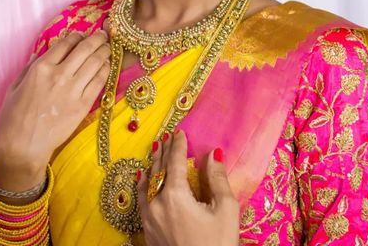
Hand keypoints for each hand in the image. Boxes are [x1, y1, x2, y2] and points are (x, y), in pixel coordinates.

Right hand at [0, 31, 110, 189]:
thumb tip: (42, 53)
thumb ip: (29, 67)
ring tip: (108, 47)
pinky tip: (107, 65)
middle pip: (85, 48)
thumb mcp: (15, 86)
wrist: (24, 146)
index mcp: (41, 68)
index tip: (81, 34)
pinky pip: (100, 81)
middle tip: (103, 34)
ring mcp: (73, 90)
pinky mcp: (83, 105)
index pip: (65, 43)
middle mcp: (59, 75)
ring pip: (95, 62)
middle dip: (97, 38)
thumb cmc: (14, 118)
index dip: (76, 36)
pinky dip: (105, 69)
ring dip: (104, 51)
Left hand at [137, 131, 239, 245]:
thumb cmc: (218, 245)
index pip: (175, 161)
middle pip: (159, 169)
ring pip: (147, 183)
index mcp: (175, 195)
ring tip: (155, 149)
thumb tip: (213, 153)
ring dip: (152, 165)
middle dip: (164, 151)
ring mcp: (149, 218)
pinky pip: (141, 199)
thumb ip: (217, 179)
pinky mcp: (147, 231)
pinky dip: (142, 184)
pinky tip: (141, 178)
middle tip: (167, 136)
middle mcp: (157, 203)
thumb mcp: (225, 210)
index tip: (180, 132)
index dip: (178, 145)